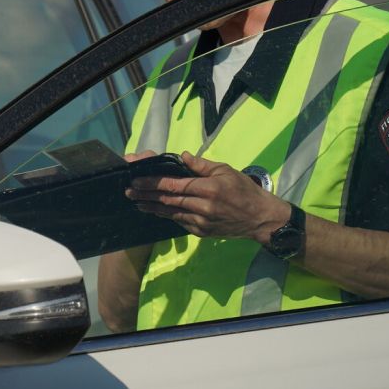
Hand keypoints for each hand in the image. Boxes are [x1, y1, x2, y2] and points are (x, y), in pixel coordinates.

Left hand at [126, 151, 289, 243]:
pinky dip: (167, 215)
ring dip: (152, 208)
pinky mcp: (202, 232)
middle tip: (129, 192)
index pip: (174, 185)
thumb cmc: (244, 189)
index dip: (153, 183)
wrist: (260, 218)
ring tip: (137, 203)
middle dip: (146, 196)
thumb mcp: (226, 170)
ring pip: (171, 213)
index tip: (137, 181)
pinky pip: (180, 222)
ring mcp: (201, 222)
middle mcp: (203, 206)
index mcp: (208, 188)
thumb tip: (183, 156)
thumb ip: (201, 165)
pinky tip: (156, 211)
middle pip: (168, 200)